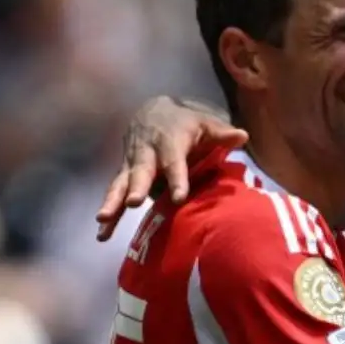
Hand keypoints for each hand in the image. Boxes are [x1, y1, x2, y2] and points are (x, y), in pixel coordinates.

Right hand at [97, 97, 246, 240]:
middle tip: (134, 202)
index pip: (174, 162)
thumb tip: (243, 136)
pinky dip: (109, 210)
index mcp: (169, 142)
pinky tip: (102, 233)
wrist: (152, 111)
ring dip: (112, 201)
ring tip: (103, 220)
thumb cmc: (185, 122)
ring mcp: (132, 164)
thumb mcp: (205, 122)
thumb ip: (222, 133)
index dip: (176, 179)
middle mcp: (147, 154)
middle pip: (141, 171)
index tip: (180, 197)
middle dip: (137, 187)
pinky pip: (115, 192)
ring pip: (121, 183)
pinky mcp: (124, 174)